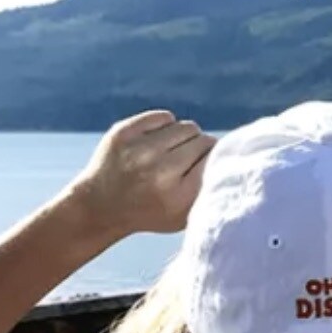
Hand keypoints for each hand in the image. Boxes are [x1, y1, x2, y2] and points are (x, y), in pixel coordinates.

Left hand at [67, 111, 215, 243]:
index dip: (215, 161)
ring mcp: (140, 149)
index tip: (208, 167)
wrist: (99, 207)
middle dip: (201, 150)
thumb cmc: (151, 212)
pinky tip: (156, 143)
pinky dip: (166, 127)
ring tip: (173, 153)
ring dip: (185, 138)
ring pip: (187, 127)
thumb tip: (232, 158)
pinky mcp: (124, 132)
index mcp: (179, 195)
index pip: (216, 160)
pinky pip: (165, 116)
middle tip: (188, 163)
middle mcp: (160, 170)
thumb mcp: (185, 215)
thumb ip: (209, 190)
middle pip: (204, 141)